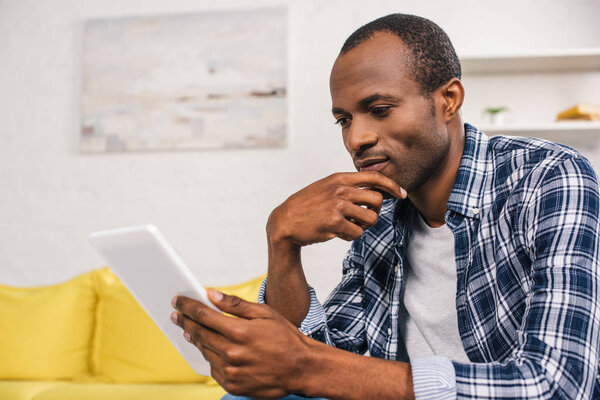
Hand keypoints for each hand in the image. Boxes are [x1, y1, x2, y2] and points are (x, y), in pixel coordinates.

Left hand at [171, 290, 312, 398]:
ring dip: (196, 340)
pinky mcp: (233, 385)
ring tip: (191, 331)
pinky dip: (210, 357)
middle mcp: (233, 353)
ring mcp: (232, 371)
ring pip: (205, 352)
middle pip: (199, 334)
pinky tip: (211, 349)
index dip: (188, 306)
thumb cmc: (285, 338)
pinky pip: (213, 369)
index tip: (177, 301)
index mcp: (240, 331)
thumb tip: (212, 294)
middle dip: (185, 322)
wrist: (301, 368)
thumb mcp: (265, 313)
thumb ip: (235, 304)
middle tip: (176, 315)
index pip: (204, 315)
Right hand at [267, 171, 405, 246]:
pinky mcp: (334, 222)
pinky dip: (351, 236)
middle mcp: (340, 189)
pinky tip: (339, 233)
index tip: (401, 194)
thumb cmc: (308, 206)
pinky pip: (358, 233)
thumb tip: (375, 191)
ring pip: (371, 218)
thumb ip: (347, 187)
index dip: (392, 185)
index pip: (374, 177)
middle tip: (362, 218)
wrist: (284, 221)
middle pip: (377, 200)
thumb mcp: (326, 188)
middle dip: (374, 212)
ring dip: (363, 226)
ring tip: (349, 226)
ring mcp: (337, 205)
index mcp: (339, 178)